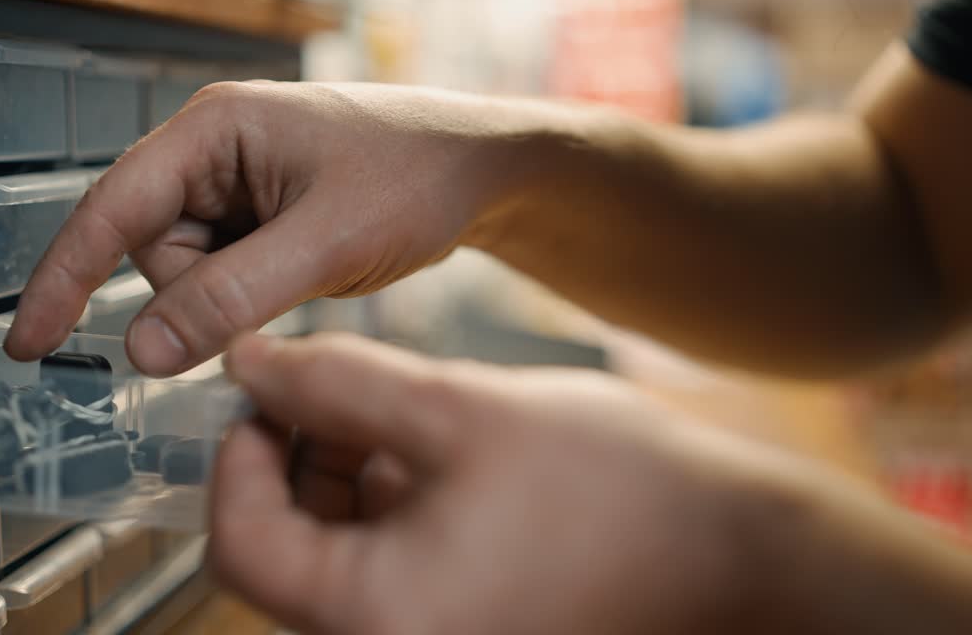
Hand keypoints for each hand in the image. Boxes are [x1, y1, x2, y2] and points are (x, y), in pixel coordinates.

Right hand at [4, 83, 551, 374]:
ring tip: (306, 273)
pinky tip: (303, 279)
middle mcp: (212, 152)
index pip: (112, 207)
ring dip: (232, 300)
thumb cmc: (415, 176)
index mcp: (213, 129)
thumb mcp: (323, 241)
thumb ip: (230, 296)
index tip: (28, 343)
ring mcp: (237, 186)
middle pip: (153, 252)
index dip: (64, 277)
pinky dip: (251, 299)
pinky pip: (225, 277)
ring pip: (189, 274)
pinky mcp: (261, 219)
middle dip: (198, 295)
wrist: (481, 172)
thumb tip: (142, 348)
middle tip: (277, 290)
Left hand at [211, 333, 789, 634]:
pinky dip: (389, 515)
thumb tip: (252, 363)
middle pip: (288, 557)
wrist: (734, 549)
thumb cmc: (616, 488)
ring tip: (391, 414)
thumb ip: (339, 383)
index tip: (263, 394)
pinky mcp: (466, 632)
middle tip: (323, 389)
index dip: (237, 457)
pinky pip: (392, 579)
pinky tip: (433, 456)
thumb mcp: (459, 411)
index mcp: (378, 618)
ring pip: (338, 565)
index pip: (242, 546)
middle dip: (293, 463)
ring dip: (341, 483)